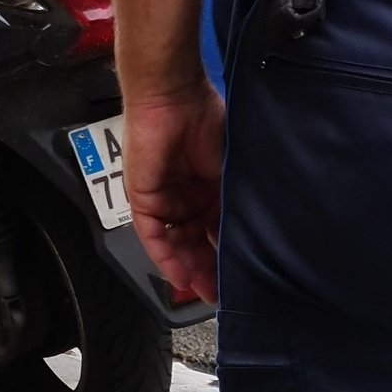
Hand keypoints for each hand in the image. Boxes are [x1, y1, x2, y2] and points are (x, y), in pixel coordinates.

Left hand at [121, 76, 222, 309]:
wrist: (174, 96)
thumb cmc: (207, 119)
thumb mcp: (229, 169)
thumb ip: (233, 202)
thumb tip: (248, 236)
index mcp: (207, 188)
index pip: (214, 231)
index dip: (225, 256)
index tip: (239, 280)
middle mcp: (184, 197)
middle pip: (193, 243)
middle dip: (206, 271)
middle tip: (219, 294)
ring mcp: (163, 198)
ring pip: (174, 243)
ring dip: (187, 268)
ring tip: (203, 290)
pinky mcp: (142, 196)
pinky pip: (152, 234)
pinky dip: (165, 257)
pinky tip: (179, 276)